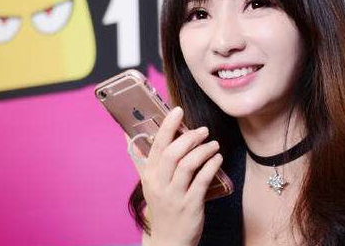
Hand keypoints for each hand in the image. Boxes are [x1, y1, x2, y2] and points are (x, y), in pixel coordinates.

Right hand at [127, 106, 222, 245]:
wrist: (168, 240)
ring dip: (202, 150)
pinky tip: (217, 158)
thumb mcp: (147, 183)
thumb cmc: (161, 206)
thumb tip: (127, 135)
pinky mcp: (190, 205)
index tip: (177, 110)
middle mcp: (159, 184)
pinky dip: (211, 165)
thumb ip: (140, 159)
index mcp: (148, 176)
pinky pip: (201, 180)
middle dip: (188, 137)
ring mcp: (174, 196)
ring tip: (213, 143)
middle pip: (171, 154)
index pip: (156, 146)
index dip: (167, 126)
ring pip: (187, 165)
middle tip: (202, 130)